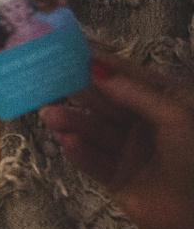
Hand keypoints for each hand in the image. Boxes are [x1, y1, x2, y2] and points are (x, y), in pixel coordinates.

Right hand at [39, 56, 193, 228]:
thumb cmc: (193, 158)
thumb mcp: (174, 116)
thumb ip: (135, 93)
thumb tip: (98, 70)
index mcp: (166, 104)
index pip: (131, 78)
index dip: (105, 64)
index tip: (73, 51)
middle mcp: (145, 124)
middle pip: (107, 103)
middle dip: (81, 93)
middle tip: (49, 82)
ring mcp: (129, 151)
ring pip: (95, 131)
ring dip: (73, 122)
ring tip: (50, 115)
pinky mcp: (116, 177)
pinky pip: (93, 160)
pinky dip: (78, 150)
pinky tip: (65, 141)